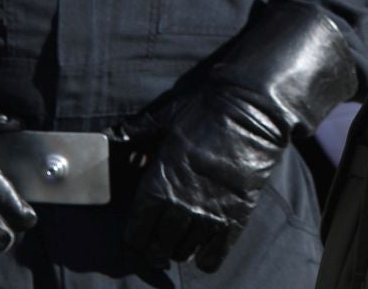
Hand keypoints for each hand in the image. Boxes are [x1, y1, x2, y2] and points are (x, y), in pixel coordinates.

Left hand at [122, 1, 356, 272]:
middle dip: (155, 249)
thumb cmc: (207, 108)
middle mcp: (182, 204)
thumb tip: (113, 134)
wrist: (254, 108)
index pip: (136, 229)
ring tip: (181, 243)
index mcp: (159, 183)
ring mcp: (211, 211)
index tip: (137, 236)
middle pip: (159, 246)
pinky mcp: (238, 213)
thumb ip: (138, 131)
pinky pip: (218, 251)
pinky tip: (205, 254)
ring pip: (186, 250)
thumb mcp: (167, 116)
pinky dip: (209, 258)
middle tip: (157, 246)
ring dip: (181, 250)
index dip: (134, 237)